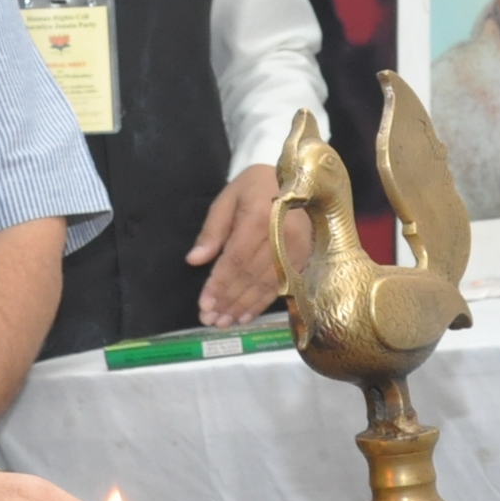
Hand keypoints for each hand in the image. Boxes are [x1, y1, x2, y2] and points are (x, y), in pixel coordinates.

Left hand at [188, 162, 288, 325]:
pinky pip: (282, 286)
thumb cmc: (256, 186)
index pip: (236, 258)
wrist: (297, 178)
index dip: (219, 284)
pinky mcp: (305, 257)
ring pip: (266, 285)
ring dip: (243, 307)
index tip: (204, 303)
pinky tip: (245, 316)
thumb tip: (194, 260)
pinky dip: (262, 303)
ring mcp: (297, 248)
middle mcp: (283, 235)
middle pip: (251, 276)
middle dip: (228, 300)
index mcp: (260, 216)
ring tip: (223, 322)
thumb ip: (212, 230)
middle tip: (209, 319)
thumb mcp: (228, 198)